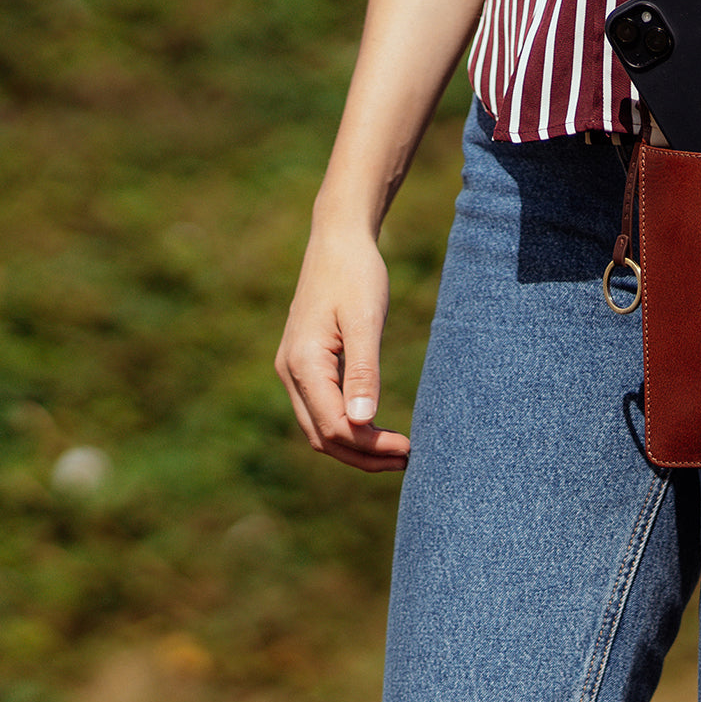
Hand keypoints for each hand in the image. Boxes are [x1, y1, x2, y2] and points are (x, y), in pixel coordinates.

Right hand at [275, 233, 409, 472]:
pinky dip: (347, 428)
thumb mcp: (365, 321)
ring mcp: (293, 370)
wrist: (337, 241)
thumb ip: (363, 372)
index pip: (335, 426)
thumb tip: (364, 423)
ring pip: (319, 428)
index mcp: (303, 363)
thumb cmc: (356, 275)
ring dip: (355, 447)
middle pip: (323, 436)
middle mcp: (290, 373)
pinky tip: (376, 429)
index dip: (372, 446)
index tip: (410, 449)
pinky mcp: (304, 365)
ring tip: (397, 453)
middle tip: (408, 460)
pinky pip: (321, 410)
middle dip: (364, 456)